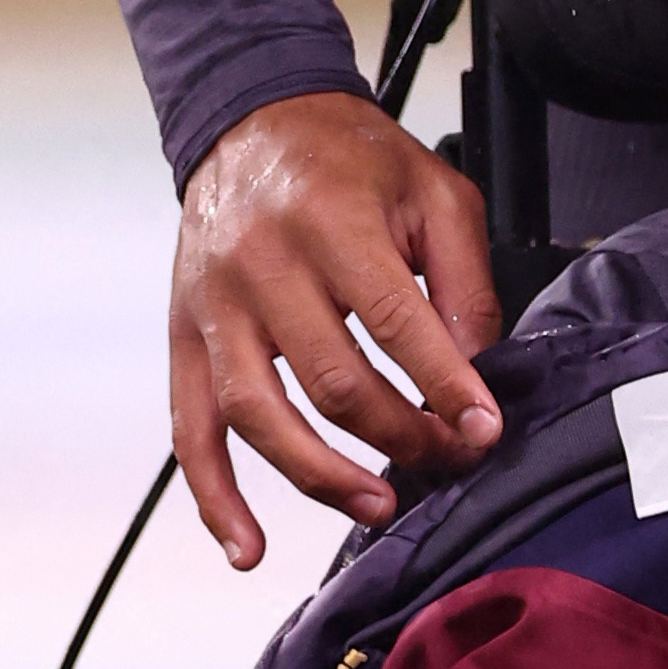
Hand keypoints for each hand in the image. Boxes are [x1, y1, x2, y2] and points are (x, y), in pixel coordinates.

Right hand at [169, 93, 505, 569]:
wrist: (252, 120)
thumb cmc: (350, 160)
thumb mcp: (434, 194)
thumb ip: (464, 283)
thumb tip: (476, 377)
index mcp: (330, 221)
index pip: (394, 325)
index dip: (446, 388)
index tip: (483, 430)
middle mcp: (260, 265)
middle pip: (332, 382)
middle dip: (401, 436)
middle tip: (448, 460)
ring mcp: (213, 307)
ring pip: (260, 417)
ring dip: (321, 477)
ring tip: (378, 506)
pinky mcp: (184, 338)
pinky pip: (191, 432)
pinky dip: (216, 498)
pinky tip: (248, 548)